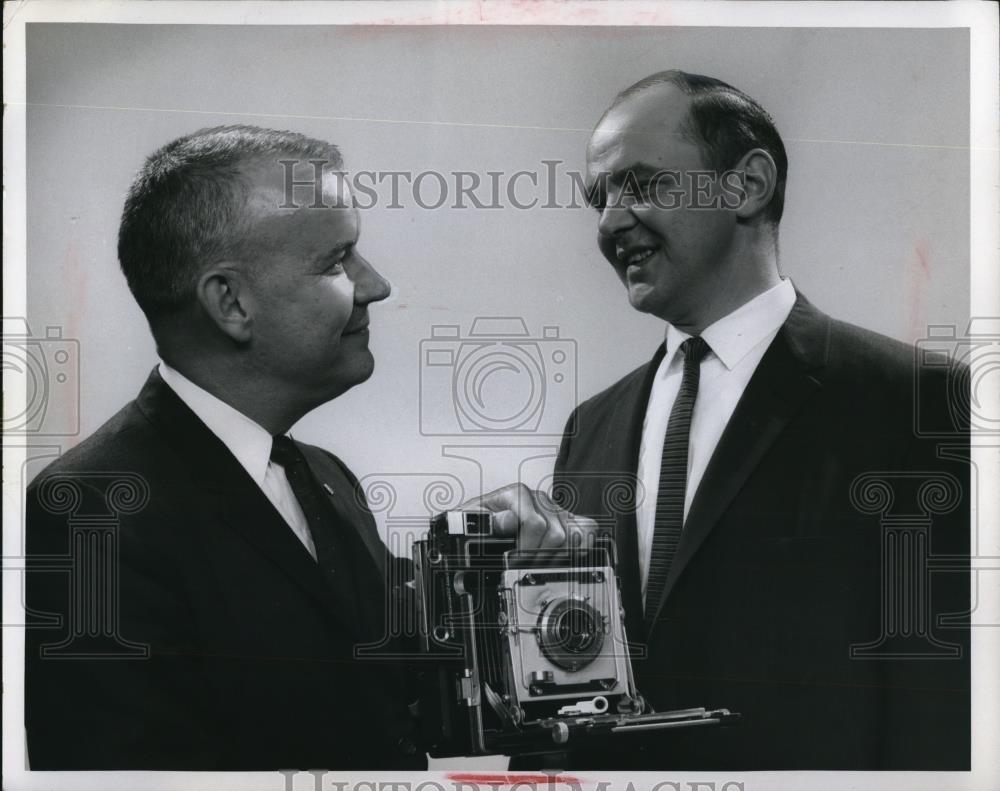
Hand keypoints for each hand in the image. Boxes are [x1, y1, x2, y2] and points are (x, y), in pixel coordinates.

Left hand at [462, 483, 601, 549]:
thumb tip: (510, 519)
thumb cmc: (478, 524)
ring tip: (538, 562)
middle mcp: (538, 499)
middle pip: (555, 533)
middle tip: (524, 565)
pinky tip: (563, 556)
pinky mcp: (565, 520)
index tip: (514, 562)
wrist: (480, 525)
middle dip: (539, 557)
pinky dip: (580, 545)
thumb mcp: (472, 521)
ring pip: (573, 534)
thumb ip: (488, 520)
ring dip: (556, 555)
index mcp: (516, 494)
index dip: (526, 549)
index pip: (535, 523)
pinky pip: (587, 527)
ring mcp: (554, 509)